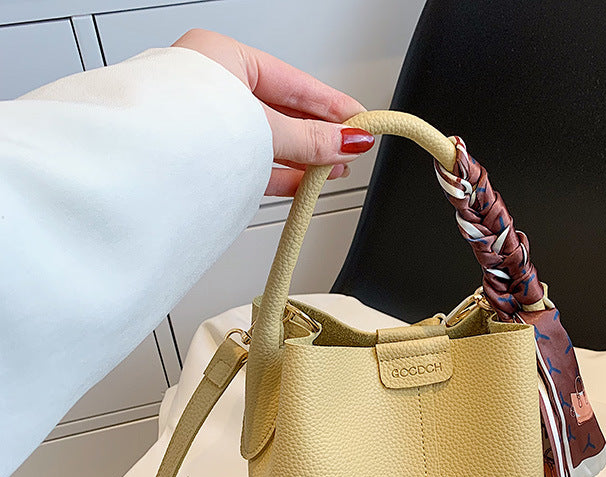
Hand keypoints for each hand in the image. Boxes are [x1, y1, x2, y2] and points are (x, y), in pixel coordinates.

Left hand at [172, 29, 373, 195]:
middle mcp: (213, 89)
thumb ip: (310, 138)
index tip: (360, 121)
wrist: (136, 171)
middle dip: (320, 135)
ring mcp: (209, 126)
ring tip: (332, 170)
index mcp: (221, 58)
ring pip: (268, 141)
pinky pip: (252, 163)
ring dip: (304, 158)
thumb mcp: (264, 129)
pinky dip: (281, 172)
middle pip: (283, 113)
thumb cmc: (180, 129)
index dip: (333, 105)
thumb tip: (348, 142)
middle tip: (351, 150)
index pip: (294, 83)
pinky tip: (305, 181)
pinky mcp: (206, 160)